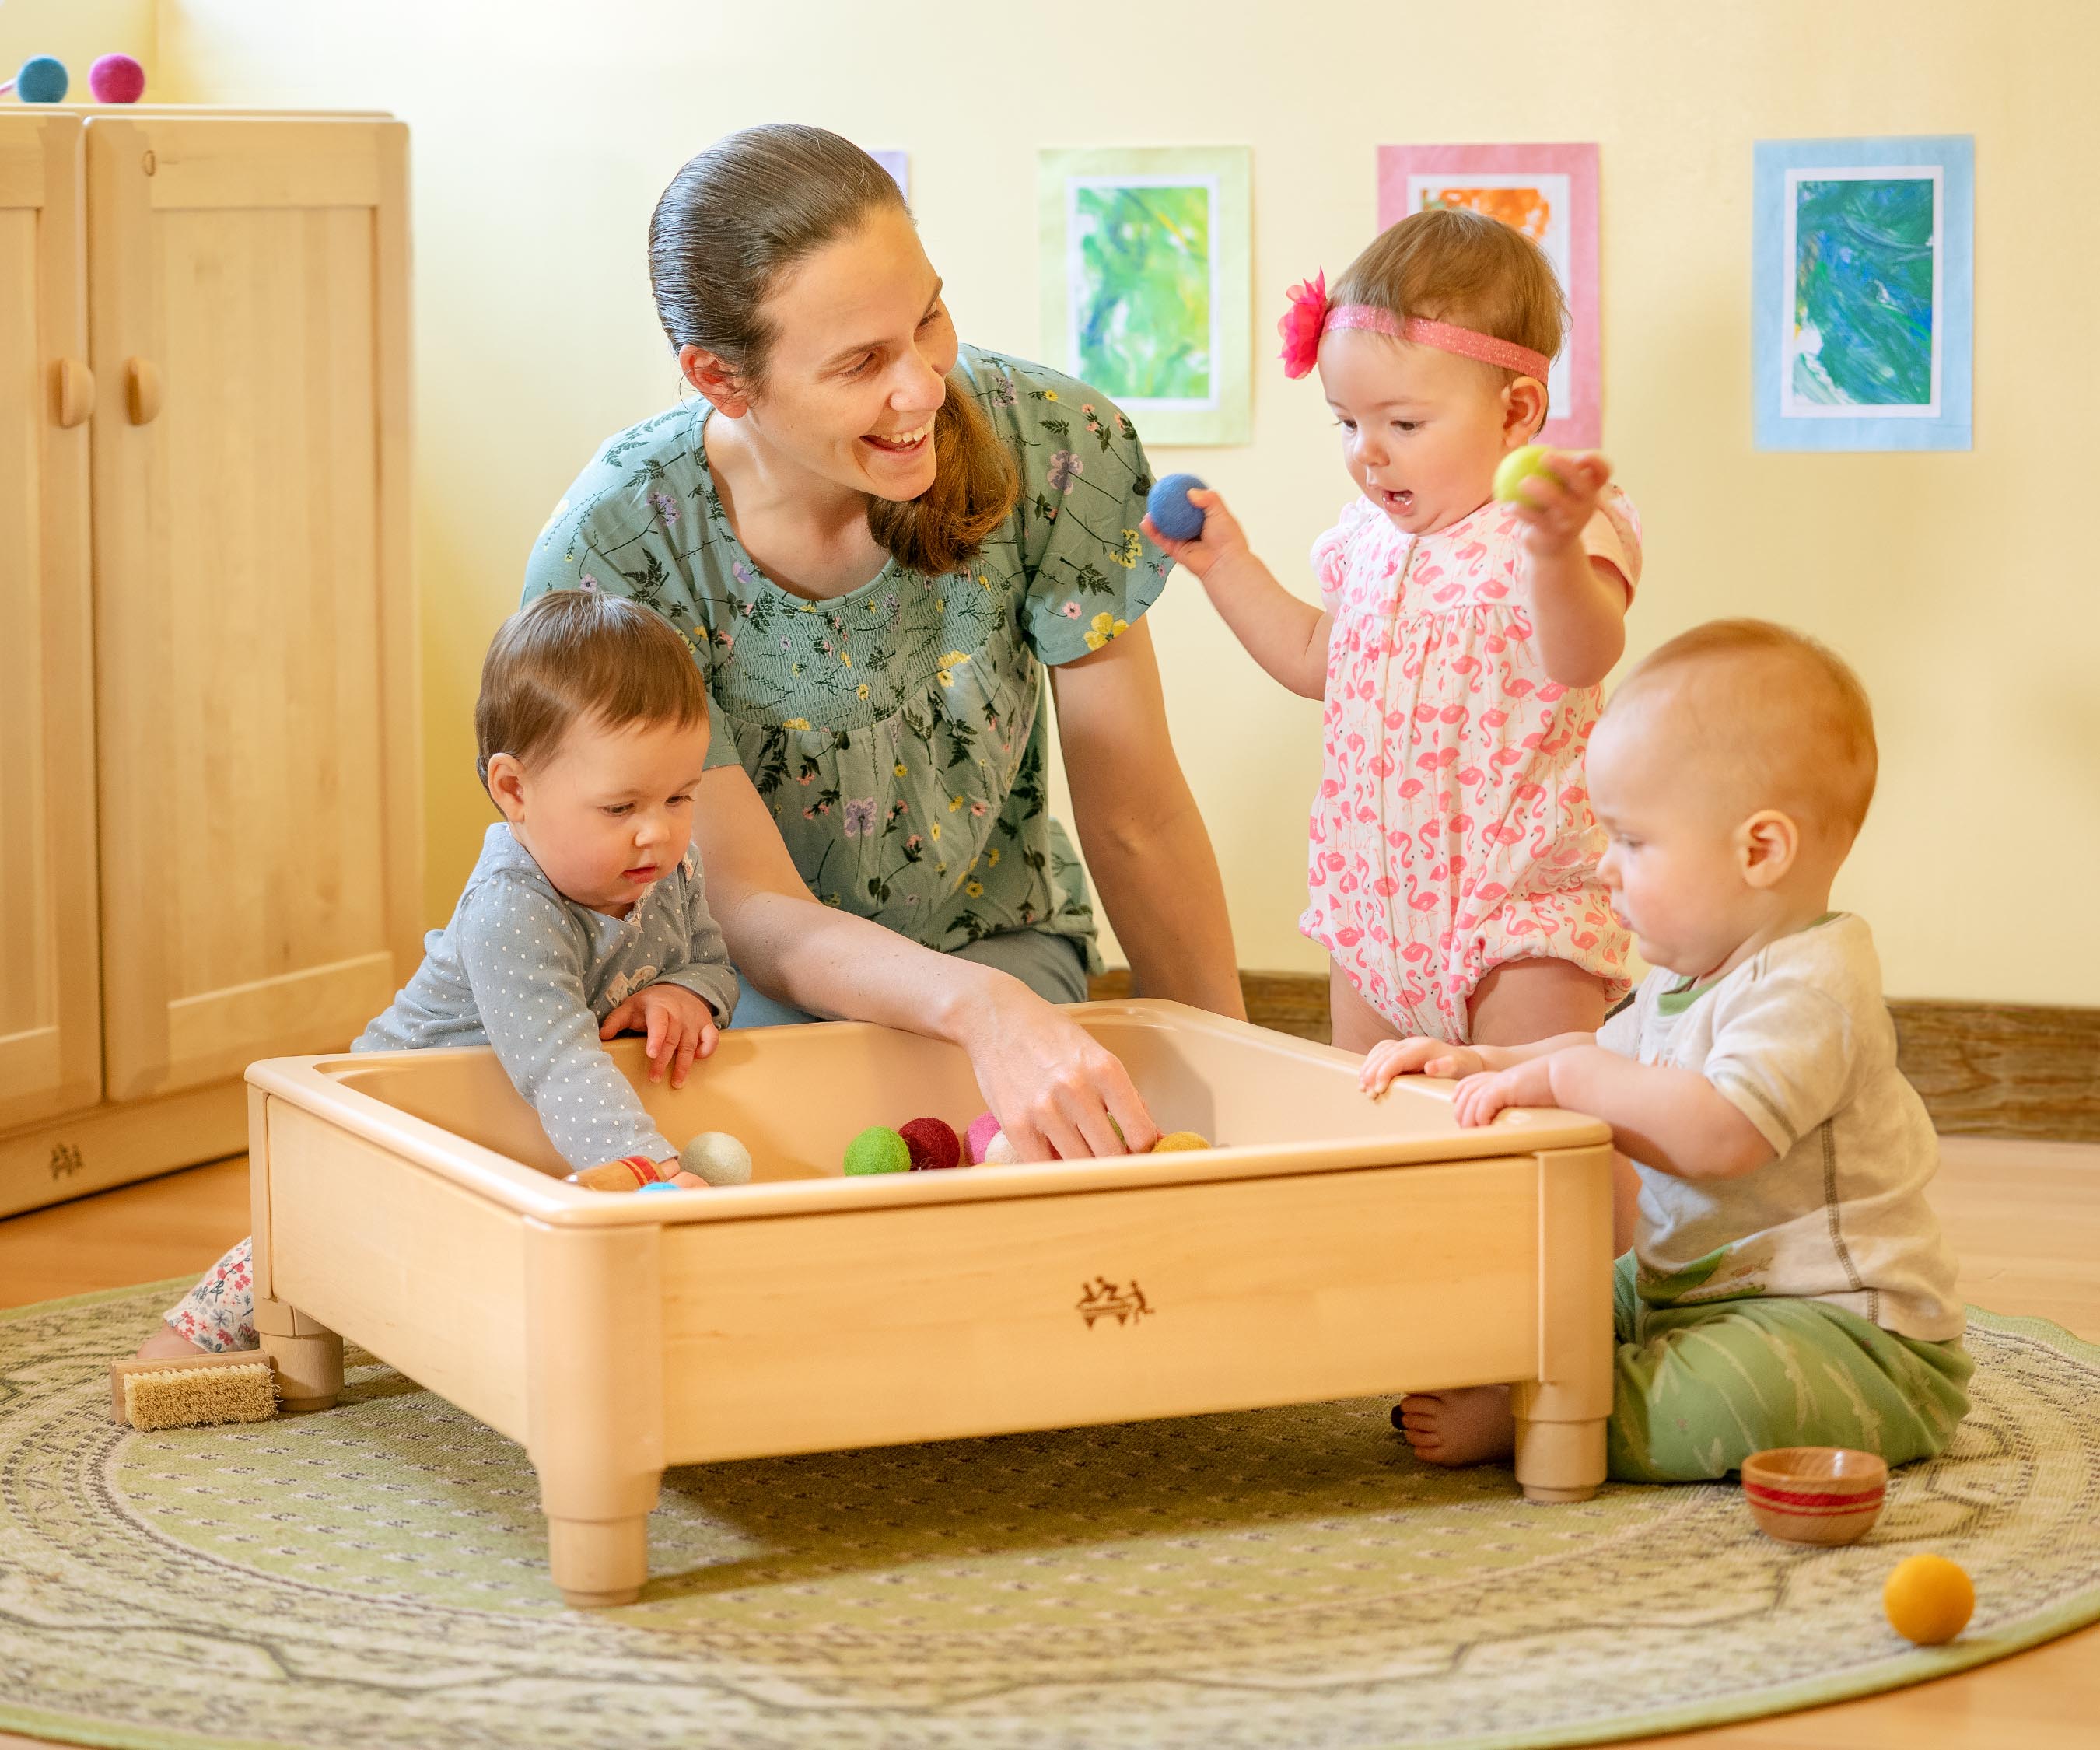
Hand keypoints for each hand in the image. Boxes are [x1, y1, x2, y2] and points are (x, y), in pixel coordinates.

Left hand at [598, 982, 719, 1086]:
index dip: (656, 1038)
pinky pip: (711, 1039)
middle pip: (673, 1040)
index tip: (651, 1054)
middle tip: (654, 1078)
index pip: (659, 1023)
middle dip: (664, 1060)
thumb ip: (616, 1021)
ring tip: (676, 1082)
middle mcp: (679, 1014)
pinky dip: (707, 1050)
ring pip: (690, 1044)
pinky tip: (698, 1060)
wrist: (680, 990)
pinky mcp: (706, 1025)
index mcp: (659, 1008)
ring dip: (684, 1064)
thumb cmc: (651, 1004)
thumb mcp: (631, 1007)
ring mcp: (694, 1021)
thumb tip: (601, 1036)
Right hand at [966, 982, 1158, 1161]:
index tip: (1140, 1155)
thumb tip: (1156, 1138)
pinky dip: (1056, 1169)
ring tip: (1085, 1157)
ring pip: (1080, 1166)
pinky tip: (1058, 1158)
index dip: (1146, 1152)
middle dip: (1117, 1164)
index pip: (1141, 1133)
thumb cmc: (1052, 1038)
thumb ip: (1126, 1097)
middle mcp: (1077, 1090)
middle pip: (1113, 1156)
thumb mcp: (1097, 1057)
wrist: (997, 1019)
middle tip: (1114, 1161)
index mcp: (1106, 1071)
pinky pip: (1045, 1167)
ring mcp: (1044, 1110)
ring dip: (1087, 1169)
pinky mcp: (1016, 1126)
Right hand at [1141, 487, 1250, 581]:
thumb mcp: (1221, 512)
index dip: (1184, 496)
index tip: (1175, 486)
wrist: (1223, 562)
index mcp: (1207, 520)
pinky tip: (1146, 522)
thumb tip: (1191, 492)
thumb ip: (1209, 498)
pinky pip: (1162, 540)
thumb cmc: (1227, 538)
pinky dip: (1152, 532)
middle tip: (1159, 496)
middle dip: (1168, 508)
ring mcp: (1184, 541)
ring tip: (1149, 508)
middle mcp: (1194, 530)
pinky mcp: (1176, 551)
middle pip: (1177, 517)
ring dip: (1156, 519)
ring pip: (1166, 528)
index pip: (1193, 506)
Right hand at [1360, 1036, 1487, 1094]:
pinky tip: (1366, 1074)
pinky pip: (1381, 1051)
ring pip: (1380, 1051)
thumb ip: (1446, 1067)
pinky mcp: (1403, 1049)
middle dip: (1373, 1072)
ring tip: (1362, 1085)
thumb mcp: (1460, 1069)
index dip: (1385, 1072)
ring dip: (1368, 1067)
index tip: (1378, 1088)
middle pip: (1385, 1054)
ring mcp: (1406, 1044)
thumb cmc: (1463, 1068)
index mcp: (1423, 1048)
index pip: (1397, 1057)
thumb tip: (1429, 1067)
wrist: (1466, 1061)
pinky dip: (1371, 1061)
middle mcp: (1412, 1043)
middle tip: (1366, 1091)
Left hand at [1450, 1056, 1557, 1126]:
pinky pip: (1484, 1103)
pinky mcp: (1506, 1087)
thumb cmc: (1551, 1088)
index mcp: (1501, 1078)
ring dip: (1469, 1118)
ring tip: (1471, 1132)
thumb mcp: (1527, 1094)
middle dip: (1461, 1111)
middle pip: (1467, 1092)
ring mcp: (1500, 1081)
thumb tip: (1508, 1118)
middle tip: (1464, 1128)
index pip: (1471, 1082)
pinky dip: (1480, 1115)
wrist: (1563, 1075)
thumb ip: (1514, 1101)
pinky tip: (1484, 1125)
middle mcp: (1497, 1078)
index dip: (1460, 1093)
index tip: (1456, 1103)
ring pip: (1472, 1100)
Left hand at [1510, 451, 1611, 558]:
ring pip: (1559, 503)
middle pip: (1582, 484)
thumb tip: (1533, 448)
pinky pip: (1536, 520)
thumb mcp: (1557, 489)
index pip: (1602, 472)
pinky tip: (1507, 506)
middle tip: (1545, 456)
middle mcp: (1586, 504)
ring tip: (1523, 482)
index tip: (1579, 455)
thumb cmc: (1551, 509)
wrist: (1550, 547)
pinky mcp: (1555, 535)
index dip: (1596, 462)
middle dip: (1566, 468)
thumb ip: (1550, 471)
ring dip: (1541, 490)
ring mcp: (1572, 521)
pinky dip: (1521, 511)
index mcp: (1589, 489)